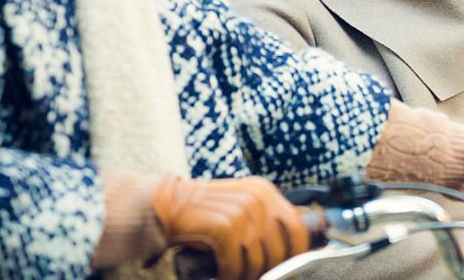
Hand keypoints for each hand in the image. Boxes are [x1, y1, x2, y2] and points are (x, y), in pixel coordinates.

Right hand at [152, 174, 308, 279]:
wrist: (166, 206)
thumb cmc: (205, 214)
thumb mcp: (240, 208)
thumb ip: (263, 220)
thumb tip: (289, 250)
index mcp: (265, 191)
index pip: (297, 228)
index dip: (297, 254)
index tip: (289, 269)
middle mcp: (257, 198)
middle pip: (280, 250)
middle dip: (268, 270)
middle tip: (254, 276)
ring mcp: (241, 211)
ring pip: (258, 261)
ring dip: (246, 276)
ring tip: (235, 276)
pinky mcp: (225, 226)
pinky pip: (236, 265)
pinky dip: (228, 276)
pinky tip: (221, 276)